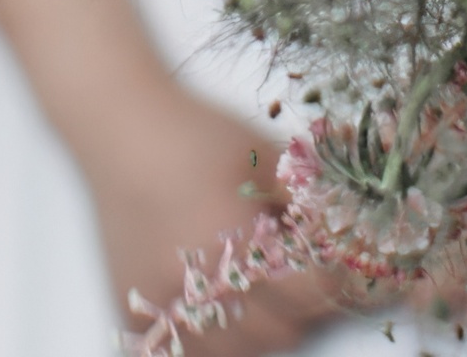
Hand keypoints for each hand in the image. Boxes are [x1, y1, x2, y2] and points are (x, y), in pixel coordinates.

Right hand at [84, 86, 336, 356]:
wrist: (122, 132)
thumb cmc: (195, 135)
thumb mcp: (264, 154)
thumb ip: (307, 198)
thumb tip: (345, 232)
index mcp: (241, 242)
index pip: (309, 296)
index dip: (333, 286)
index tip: (339, 273)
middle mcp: (203, 283)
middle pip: (277, 334)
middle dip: (299, 312)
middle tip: (300, 286)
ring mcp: (165, 305)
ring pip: (233, 353)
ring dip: (255, 333)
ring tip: (259, 303)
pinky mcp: (135, 313)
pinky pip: (183, 352)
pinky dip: (208, 344)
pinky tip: (217, 316)